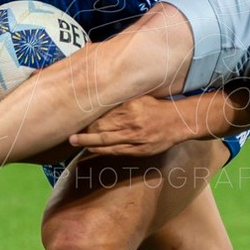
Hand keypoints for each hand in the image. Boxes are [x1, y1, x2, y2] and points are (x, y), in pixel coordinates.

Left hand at [69, 95, 191, 156]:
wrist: (179, 121)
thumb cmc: (158, 107)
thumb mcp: (140, 98)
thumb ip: (122, 100)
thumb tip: (102, 99)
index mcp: (130, 107)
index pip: (103, 114)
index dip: (88, 118)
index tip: (75, 117)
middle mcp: (131, 123)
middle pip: (102, 128)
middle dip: (84, 132)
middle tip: (69, 133)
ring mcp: (135, 138)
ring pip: (106, 141)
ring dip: (88, 142)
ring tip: (74, 141)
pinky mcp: (140, 149)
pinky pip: (117, 151)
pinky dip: (102, 150)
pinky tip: (91, 150)